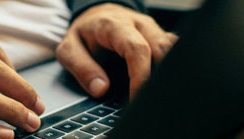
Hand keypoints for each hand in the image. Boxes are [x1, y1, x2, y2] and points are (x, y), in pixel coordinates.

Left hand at [56, 3, 178, 98]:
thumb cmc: (84, 33)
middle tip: (150, 102)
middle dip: (159, 78)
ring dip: (169, 73)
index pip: (137, 49)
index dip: (141, 75)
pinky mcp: (160, 36)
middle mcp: (138, 24)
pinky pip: (174, 49)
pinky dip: (172, 67)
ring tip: (159, 96)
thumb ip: (82, 68)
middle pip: (162, 49)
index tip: (137, 97)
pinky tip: (164, 85)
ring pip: (173, 49)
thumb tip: (101, 89)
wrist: (96, 15)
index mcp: (114, 26)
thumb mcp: (69, 49)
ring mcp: (152, 29)